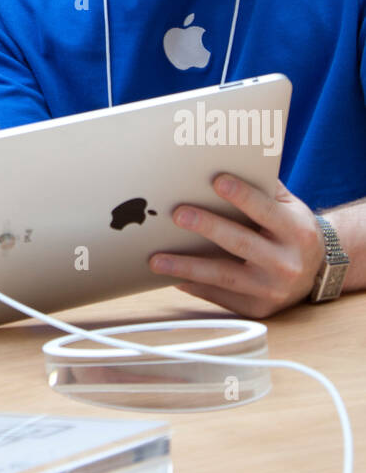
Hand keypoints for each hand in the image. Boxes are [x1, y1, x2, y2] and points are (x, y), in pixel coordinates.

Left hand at [149, 174, 325, 317]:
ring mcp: (272, 290)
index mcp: (296, 232)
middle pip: (241, 243)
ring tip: (156, 260)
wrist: (316, 272)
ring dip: (187, 267)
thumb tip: (224, 163)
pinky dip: (195, 287)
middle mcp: (287, 263)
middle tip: (177, 214)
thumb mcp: (290, 207)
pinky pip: (221, 297)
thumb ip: (264, 188)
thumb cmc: (292, 230)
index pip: (265, 210)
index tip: (216, 180)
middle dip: (207, 227)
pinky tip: (172, 277)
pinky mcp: (258, 308)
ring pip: (224, 277)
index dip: (242, 195)